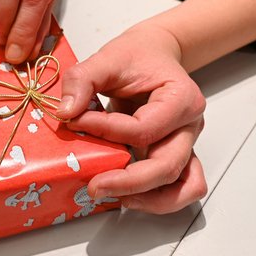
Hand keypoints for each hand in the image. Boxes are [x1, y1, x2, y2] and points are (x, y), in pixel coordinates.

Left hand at [57, 24, 208, 213]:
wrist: (153, 55)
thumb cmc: (136, 57)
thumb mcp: (106, 58)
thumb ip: (83, 80)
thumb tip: (66, 112)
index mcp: (181, 99)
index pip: (144, 128)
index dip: (107, 131)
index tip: (76, 122)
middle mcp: (189, 126)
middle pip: (167, 165)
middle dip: (129, 181)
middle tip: (94, 186)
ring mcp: (185, 145)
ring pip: (183, 186)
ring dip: (149, 199)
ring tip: (112, 196)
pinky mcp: (175, 156)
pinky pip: (180, 188)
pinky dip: (158, 199)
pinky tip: (128, 196)